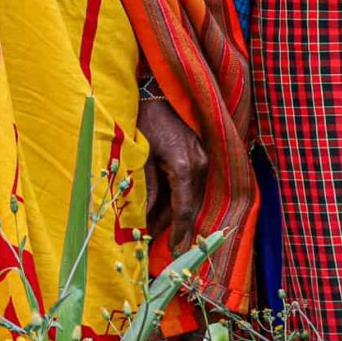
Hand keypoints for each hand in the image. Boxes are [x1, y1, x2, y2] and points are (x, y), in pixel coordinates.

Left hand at [136, 95, 205, 253]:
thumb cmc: (143, 119)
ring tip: (154, 228)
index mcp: (184, 166)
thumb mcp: (139, 154)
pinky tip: (162, 206)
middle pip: (188, 204)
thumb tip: (143, 216)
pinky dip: (177, 196)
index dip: (178, 231)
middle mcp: (199, 164)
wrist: (155, 89)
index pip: (184, 208)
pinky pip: (190, 183)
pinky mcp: (199, 154)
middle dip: (172, 225)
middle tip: (157, 244)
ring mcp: (202, 158)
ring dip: (173, 212)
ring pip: (190, 195)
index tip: (175, 250)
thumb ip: (144, 186)